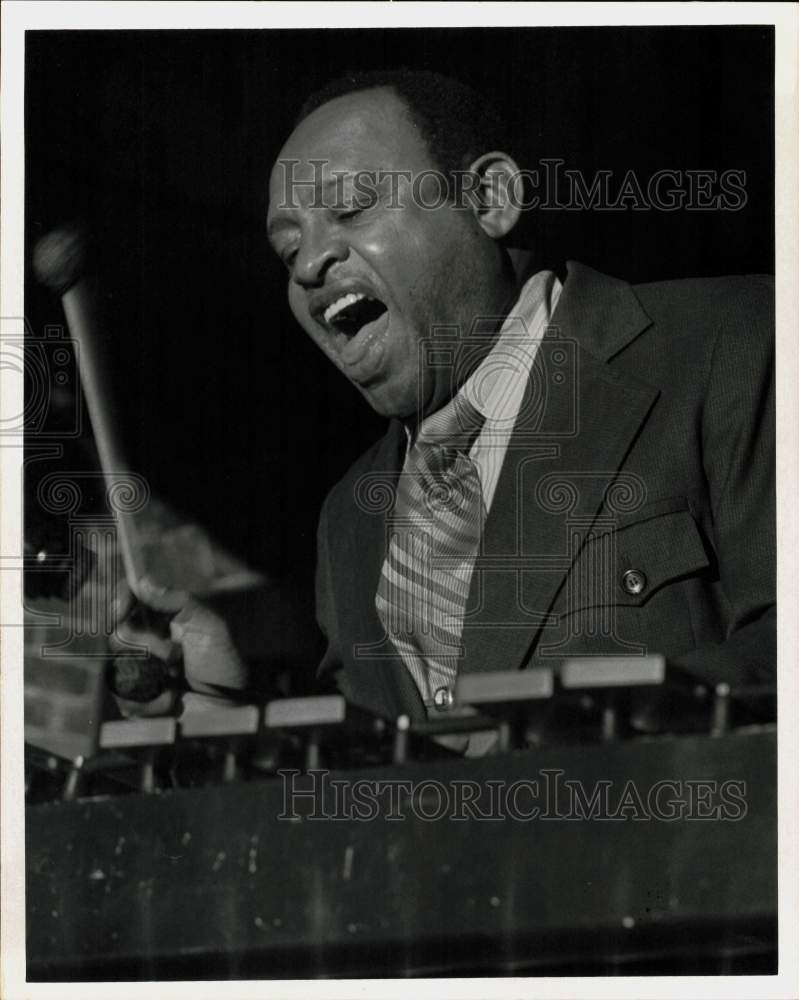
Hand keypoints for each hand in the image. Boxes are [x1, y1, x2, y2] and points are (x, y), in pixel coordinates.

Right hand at [110, 577, 248, 716]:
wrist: (230, 707)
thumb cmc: (224, 664)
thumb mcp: (211, 627)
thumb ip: (180, 602)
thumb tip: (144, 583)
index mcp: (162, 620)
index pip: (130, 600)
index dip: (121, 601)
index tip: (121, 610)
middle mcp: (145, 643)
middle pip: (118, 634)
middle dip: (147, 645)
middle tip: (174, 655)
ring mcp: (137, 673)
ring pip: (116, 667)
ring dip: (150, 674)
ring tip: (176, 679)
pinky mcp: (136, 703)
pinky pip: (125, 699)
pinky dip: (151, 701)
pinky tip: (172, 699)